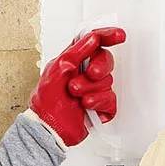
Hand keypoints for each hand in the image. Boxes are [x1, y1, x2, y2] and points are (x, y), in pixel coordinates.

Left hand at [30, 27, 125, 146]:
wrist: (49, 129)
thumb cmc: (46, 102)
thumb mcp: (56, 70)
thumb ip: (76, 52)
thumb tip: (92, 38)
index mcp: (73, 60)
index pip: (94, 42)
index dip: (107, 36)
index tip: (119, 36)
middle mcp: (84, 73)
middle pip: (105, 61)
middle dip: (99, 67)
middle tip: (91, 74)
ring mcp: (93, 89)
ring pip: (108, 82)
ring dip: (91, 88)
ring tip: (76, 96)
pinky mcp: (100, 106)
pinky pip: (111, 100)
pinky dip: (99, 102)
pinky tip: (87, 105)